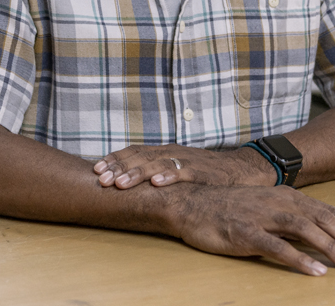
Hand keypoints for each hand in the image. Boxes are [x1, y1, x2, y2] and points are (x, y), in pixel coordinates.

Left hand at [94, 143, 274, 188]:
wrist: (240, 168)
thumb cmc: (204, 171)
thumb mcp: (176, 167)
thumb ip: (155, 170)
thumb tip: (125, 180)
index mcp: (163, 151)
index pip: (133, 151)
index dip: (114, 159)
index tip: (95, 169)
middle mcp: (171, 152)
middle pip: (139, 157)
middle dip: (117, 168)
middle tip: (100, 179)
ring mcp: (186, 161)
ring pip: (156, 164)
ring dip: (136, 173)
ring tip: (120, 183)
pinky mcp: (202, 171)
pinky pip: (183, 172)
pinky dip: (169, 176)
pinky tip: (157, 182)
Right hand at [168, 185, 334, 275]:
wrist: (191, 202)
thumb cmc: (228, 207)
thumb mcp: (264, 206)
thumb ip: (289, 217)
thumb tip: (318, 235)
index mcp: (285, 196)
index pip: (327, 212)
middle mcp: (277, 203)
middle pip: (322, 219)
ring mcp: (261, 216)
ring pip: (304, 230)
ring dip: (329, 248)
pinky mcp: (245, 232)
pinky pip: (277, 247)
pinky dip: (299, 259)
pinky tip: (314, 271)